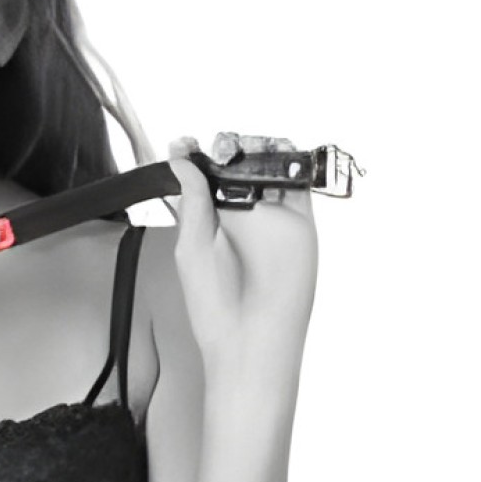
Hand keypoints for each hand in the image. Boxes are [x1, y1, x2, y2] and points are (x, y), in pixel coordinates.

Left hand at [167, 131, 318, 404]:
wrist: (249, 338)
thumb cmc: (215, 307)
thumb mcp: (191, 248)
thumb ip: (190, 202)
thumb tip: (180, 160)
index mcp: (209, 223)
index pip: (206, 177)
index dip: (200, 156)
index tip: (188, 143)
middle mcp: (241, 218)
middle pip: (241, 166)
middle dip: (233, 147)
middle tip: (224, 146)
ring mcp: (271, 219)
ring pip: (272, 168)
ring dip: (263, 149)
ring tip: (249, 146)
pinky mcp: (298, 223)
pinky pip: (300, 183)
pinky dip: (293, 162)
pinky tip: (278, 155)